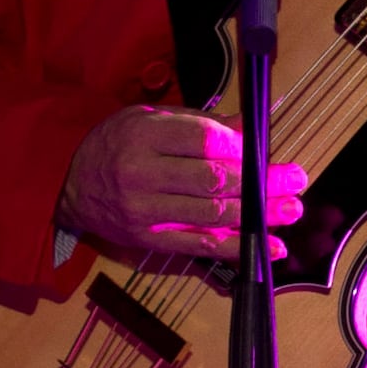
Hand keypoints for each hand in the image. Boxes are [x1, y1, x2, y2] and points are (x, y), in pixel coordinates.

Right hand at [62, 105, 310, 263]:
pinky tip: (270, 248)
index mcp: (143, 135)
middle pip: (214, 180)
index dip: (241, 148)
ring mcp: (145, 211)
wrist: (69, 184)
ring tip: (292, 211)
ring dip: (259, 215)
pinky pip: (200, 246)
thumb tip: (249, 126)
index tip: (267, 151)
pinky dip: (239, 248)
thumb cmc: (116, 144)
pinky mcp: (149, 240)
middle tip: (297, 181)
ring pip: (212, 215)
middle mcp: (142, 174)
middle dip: (262, 182)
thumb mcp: (149, 119)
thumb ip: (198, 123)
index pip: (202, 141)